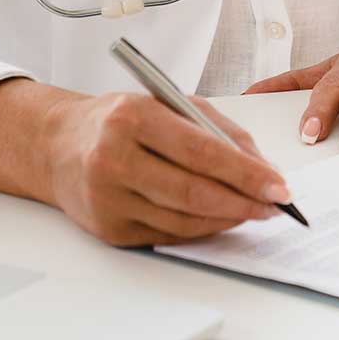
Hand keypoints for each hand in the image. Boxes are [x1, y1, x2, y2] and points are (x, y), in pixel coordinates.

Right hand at [0, 78, 290, 246]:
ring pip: (183, 220)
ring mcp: (107, 198)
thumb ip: (216, 129)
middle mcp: (114, 159)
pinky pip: (167, 235)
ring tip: (253, 211)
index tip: (279, 185)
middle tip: (274, 205)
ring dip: (227, 219)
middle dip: (243, 202)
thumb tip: (262, 166)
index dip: (246, 173)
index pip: (201, 151)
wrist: (59, 146)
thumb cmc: (122, 120)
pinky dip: (201, 230)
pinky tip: (220, 219)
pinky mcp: (108, 229)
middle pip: (193, 191)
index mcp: (132, 118)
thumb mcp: (167, 104)